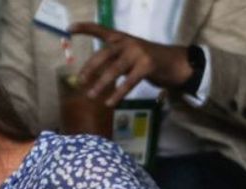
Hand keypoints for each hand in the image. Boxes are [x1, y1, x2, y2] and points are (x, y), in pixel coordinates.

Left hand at [69, 23, 191, 106]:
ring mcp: (137, 53)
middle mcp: (128, 42)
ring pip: (114, 70)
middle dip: (90, 68)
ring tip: (91, 95)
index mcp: (122, 38)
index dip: (85, 28)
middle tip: (80, 81)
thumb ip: (115, 59)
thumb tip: (94, 74)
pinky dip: (118, 93)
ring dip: (101, 84)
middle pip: (103, 54)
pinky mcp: (146, 66)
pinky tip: (110, 102)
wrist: (175, 63)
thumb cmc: (150, 60)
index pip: (101, 30)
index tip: (69, 29)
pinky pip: (128, 82)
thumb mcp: (130, 54)